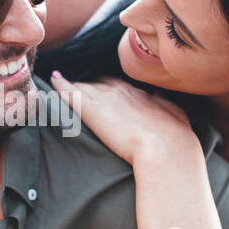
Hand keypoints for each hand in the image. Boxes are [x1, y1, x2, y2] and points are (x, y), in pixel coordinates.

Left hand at [49, 71, 198, 165]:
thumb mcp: (175, 115)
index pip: (118, 85)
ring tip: (62, 85)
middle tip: (81, 90)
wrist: (165, 149)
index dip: (109, 88)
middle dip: (90, 86)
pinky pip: (71, 92)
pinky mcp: (91, 110)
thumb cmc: (175, 138)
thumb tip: (159, 97)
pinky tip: (53, 80)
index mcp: (139, 94)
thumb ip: (165, 104)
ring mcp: (105, 99)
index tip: (104, 92)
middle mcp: (121, 92)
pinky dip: (61, 85)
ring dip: (75, 87)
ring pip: (83, 87)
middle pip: (99, 83)